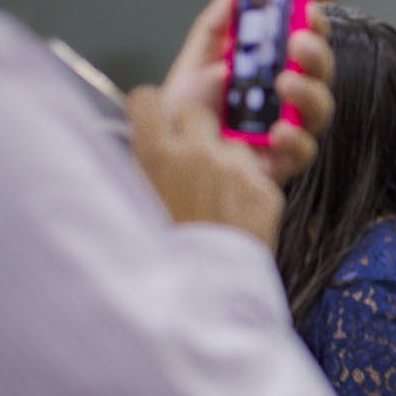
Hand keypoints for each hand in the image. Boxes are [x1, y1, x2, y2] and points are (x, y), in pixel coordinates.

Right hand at [127, 86, 282, 247]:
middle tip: (188, 162)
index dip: (151, 111)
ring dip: (224, 162)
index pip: (148, 98)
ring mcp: (236, 170)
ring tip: (213, 200)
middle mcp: (196, 154)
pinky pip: (255, 175)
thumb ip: (136, 168)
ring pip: (232, 144)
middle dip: (192, 131)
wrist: (202, 297)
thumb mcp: (130, 205)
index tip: (153, 124)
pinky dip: (247, 189)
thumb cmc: (158, 255)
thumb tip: (134, 142)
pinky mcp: (265, 190)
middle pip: (197, 113)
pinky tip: (234, 218)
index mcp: (154, 156)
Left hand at [162, 0, 335, 185]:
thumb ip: (215, 27)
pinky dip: (296, 139)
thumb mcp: (195, 63)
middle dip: (315, 54)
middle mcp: (290, 97)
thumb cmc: (187, 110)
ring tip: (284, 84)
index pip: (306, 41)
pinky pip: (304, 151)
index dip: (314, 24)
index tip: (307, 8)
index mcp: (275, 69)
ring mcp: (291, 129)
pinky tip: (279, 131)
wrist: (167, 155)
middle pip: (321, 72)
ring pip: (321, 109)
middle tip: (297, 42)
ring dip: (308, 92)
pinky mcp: (284, 162)